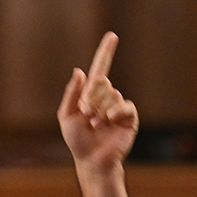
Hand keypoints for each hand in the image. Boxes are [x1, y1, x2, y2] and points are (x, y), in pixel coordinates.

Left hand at [58, 32, 137, 169]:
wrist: (92, 160)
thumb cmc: (77, 141)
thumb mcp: (66, 116)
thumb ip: (71, 93)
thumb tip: (80, 71)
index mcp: (92, 94)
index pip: (100, 68)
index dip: (106, 52)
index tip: (112, 35)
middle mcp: (107, 97)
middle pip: (101, 82)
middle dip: (90, 98)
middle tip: (86, 116)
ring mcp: (118, 107)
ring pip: (111, 94)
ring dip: (100, 110)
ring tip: (95, 125)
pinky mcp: (129, 118)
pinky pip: (124, 106)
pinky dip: (115, 111)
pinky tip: (110, 120)